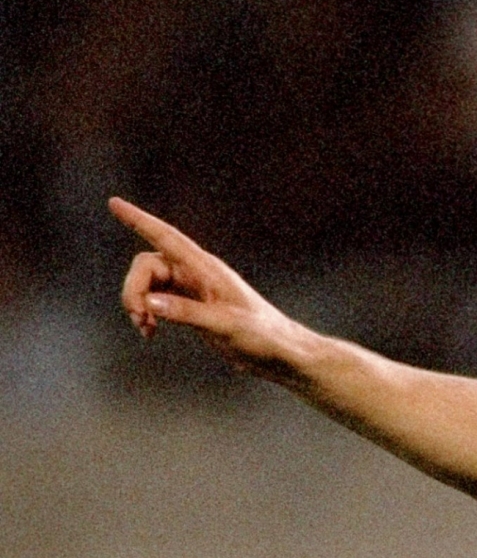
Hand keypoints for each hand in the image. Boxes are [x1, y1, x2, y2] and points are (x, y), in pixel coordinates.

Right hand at [111, 197, 306, 375]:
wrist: (281, 354)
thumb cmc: (262, 336)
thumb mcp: (224, 325)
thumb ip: (187, 313)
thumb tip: (150, 302)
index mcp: (206, 269)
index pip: (166, 237)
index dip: (139, 220)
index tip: (114, 203)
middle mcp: (197, 274)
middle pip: (146, 265)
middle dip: (134, 288)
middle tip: (139, 317)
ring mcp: (193, 289)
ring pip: (148, 283)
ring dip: (138, 303)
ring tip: (145, 328)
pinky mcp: (192, 307)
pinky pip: (156, 300)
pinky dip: (147, 313)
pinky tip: (149, 332)